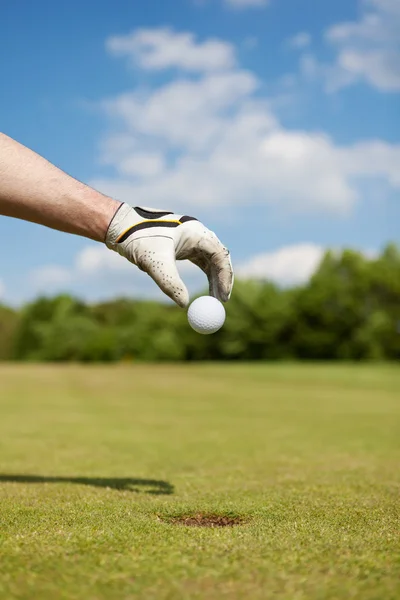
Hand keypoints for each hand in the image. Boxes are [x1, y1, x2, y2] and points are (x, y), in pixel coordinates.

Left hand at [105, 204, 233, 307]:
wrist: (119, 226)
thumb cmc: (137, 239)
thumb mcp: (154, 263)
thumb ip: (170, 283)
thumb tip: (184, 304)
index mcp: (195, 231)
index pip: (219, 255)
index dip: (224, 277)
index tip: (222, 298)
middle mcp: (196, 232)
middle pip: (219, 257)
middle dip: (222, 280)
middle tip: (221, 302)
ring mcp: (190, 237)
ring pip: (210, 260)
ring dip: (214, 279)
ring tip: (213, 300)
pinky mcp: (182, 244)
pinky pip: (200, 260)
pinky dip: (204, 275)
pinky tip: (204, 289)